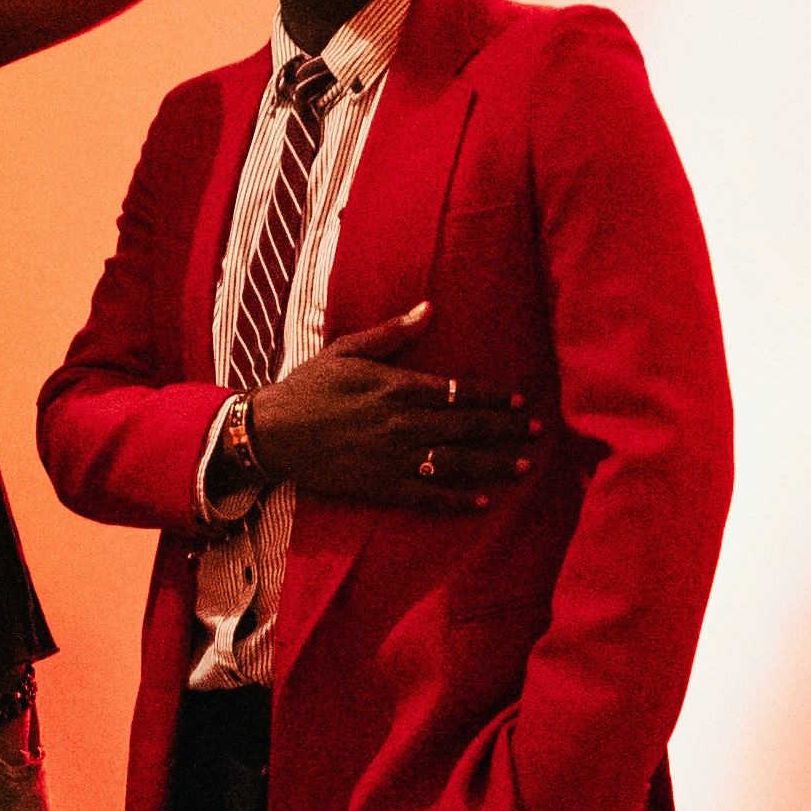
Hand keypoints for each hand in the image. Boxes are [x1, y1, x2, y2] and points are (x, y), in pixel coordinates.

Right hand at [250, 305, 540, 508]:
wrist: (272, 433)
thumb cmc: (308, 387)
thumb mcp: (347, 350)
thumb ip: (392, 333)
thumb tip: (429, 309)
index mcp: (397, 387)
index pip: (459, 391)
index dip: (494, 397)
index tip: (520, 401)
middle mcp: (403, 423)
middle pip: (468, 426)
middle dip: (507, 429)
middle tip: (538, 431)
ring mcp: (394, 458)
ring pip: (456, 462)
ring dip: (493, 464)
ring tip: (523, 465)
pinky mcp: (381, 486)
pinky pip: (428, 495)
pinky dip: (457, 500)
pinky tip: (483, 502)